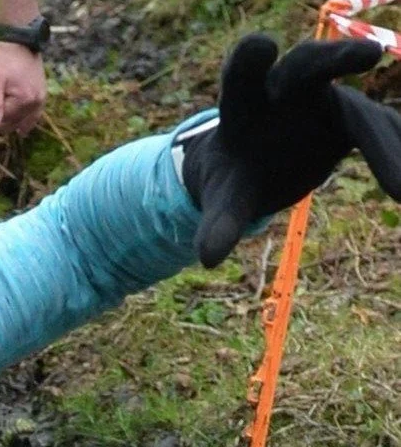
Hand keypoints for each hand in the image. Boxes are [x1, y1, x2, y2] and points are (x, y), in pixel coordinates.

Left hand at [0, 41, 45, 134]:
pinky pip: (33, 115)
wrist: (20, 40)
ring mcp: (40, 100)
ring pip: (20, 120)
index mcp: (24, 102)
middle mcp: (35, 103)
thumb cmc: (4, 59)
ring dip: (7, 115)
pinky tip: (22, 131)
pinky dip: (25, 121)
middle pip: (11, 122)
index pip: (2, 121)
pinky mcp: (42, 94)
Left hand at [182, 34, 400, 268]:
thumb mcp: (223, 198)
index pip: (242, 70)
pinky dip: (394, 153)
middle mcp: (288, 87)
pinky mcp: (349, 119)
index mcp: (245, 99)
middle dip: (338, 59)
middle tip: (369, 55)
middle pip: (310, 65)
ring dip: (382, 138)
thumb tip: (208, 257)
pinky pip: (378, 134)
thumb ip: (219, 221)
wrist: (255, 168)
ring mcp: (324, 99)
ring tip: (399, 183)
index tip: (262, 46)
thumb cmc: (232, 178)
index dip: (250, 58)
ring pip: (355, 111)